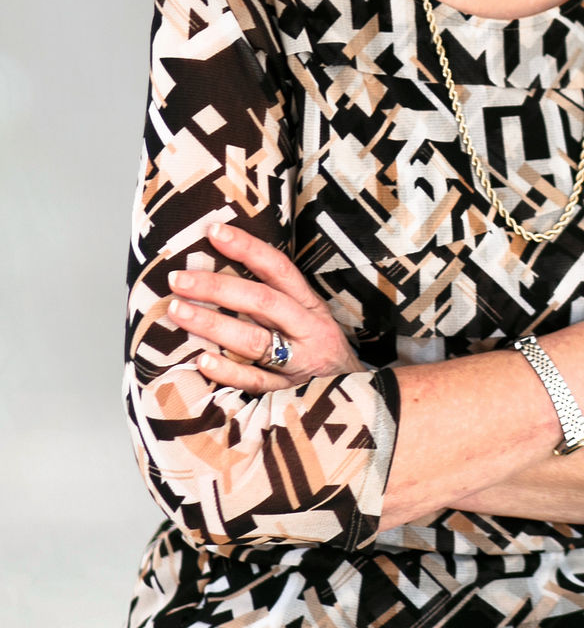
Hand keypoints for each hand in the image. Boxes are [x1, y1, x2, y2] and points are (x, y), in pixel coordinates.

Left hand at [166, 221, 359, 392]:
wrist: (360, 395)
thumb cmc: (319, 350)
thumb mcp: (309, 317)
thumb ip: (275, 298)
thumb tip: (220, 271)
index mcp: (311, 305)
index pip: (278, 268)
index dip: (247, 248)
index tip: (213, 232)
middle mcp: (308, 330)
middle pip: (263, 301)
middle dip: (218, 287)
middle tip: (178, 279)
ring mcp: (300, 363)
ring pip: (255, 340)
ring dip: (214, 324)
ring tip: (178, 311)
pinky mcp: (290, 395)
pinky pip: (256, 382)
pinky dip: (229, 371)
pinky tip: (202, 360)